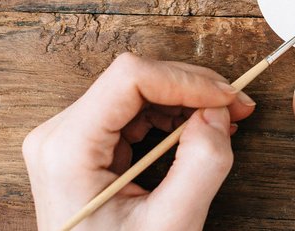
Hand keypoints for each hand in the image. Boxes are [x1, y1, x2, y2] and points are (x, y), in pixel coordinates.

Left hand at [23, 52, 256, 230]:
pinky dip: (168, 116)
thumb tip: (218, 113)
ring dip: (184, 101)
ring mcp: (66, 138)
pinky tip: (194, 133)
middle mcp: (57, 135)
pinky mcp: (80, 145)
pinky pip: (130, 110)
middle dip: (191, 89)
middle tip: (237, 108)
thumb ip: (200, 166)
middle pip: (133, 79)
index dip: (185, 80)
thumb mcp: (170, 226)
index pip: (129, 78)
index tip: (227, 99)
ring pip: (135, 90)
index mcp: (67, 151)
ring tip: (220, 123)